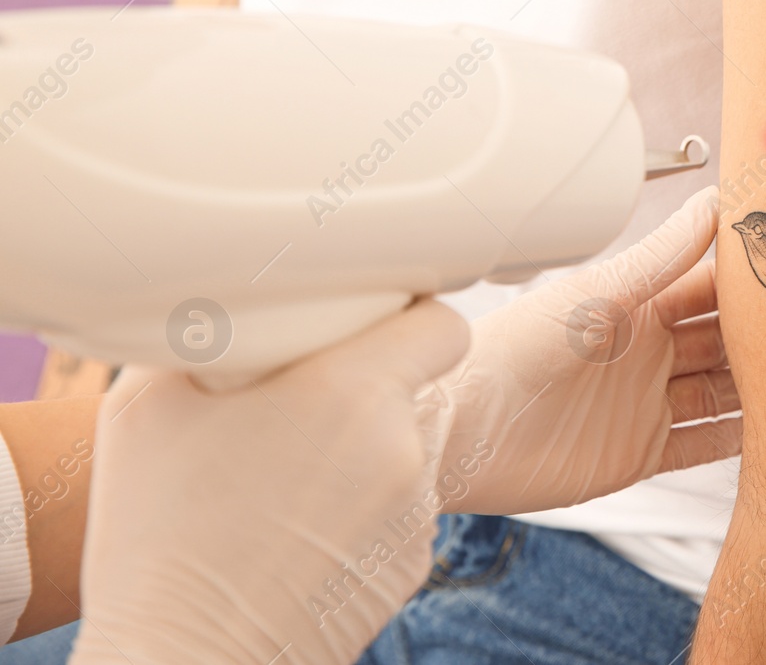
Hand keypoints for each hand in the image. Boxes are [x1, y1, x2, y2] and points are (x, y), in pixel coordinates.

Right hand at [69, 303, 469, 664]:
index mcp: (353, 391)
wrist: (181, 662)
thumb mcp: (150, 404)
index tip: (372, 326)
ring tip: (285, 483)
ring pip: (405, 452)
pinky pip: (399, 511)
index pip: (441, 323)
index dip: (412, 317)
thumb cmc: (156, 534)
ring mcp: (416, 512)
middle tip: (299, 409)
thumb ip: (214, 336)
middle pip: (415, 388)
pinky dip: (363, 511)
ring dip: (364, 453)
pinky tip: (298, 532)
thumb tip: (234, 309)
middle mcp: (403, 446)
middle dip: (369, 389)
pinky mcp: (412, 566)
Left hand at [425, 186, 742, 514]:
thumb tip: (714, 202)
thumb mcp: (596, 296)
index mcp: (637, 305)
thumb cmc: (514, 349)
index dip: (752, 277)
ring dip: (763, 386)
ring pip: (723, 391)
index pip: (710, 284)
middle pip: (725, 339)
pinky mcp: (641, 452)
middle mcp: (649, 351)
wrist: (462, 430)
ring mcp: (648, 402)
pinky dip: (739, 439)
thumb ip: (659, 258)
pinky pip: (703, 444)